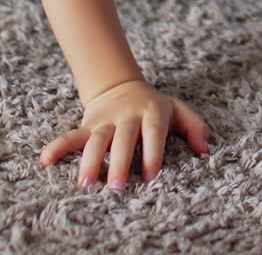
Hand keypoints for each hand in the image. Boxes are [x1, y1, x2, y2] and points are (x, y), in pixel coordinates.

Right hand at [39, 78, 210, 188]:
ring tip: (86, 183)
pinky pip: (71, 136)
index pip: (153, 133)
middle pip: (123, 139)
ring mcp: (105, 121)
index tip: (151, 175)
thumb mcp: (177, 110)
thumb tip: (205, 148)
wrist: (121, 87)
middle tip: (118, 185)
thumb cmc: (154, 108)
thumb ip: (195, 126)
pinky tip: (45, 160)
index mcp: (151, 113)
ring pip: (96, 140)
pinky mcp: (87, 126)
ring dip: (90, 160)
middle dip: (120, 161)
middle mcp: (127, 117)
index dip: (152, 152)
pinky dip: (58, 147)